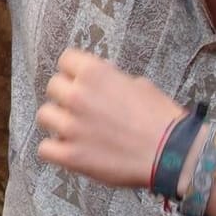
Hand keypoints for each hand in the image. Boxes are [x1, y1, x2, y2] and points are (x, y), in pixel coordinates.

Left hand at [35, 48, 185, 189]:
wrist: (172, 153)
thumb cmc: (162, 118)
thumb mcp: (140, 85)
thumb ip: (111, 81)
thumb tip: (101, 84)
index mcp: (95, 74)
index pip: (66, 59)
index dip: (75, 71)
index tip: (81, 80)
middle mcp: (77, 96)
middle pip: (53, 87)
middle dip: (65, 95)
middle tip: (81, 107)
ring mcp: (71, 127)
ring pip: (44, 116)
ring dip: (57, 121)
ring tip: (74, 129)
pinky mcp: (71, 155)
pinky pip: (44, 149)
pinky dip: (54, 150)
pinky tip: (68, 149)